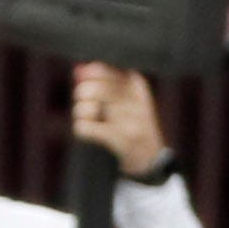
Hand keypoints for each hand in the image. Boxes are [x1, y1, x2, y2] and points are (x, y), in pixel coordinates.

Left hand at [71, 63, 166, 178]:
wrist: (150, 157)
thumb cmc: (131, 121)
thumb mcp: (125, 94)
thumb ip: (103, 79)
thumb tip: (78, 70)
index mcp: (136, 84)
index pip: (100, 70)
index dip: (88, 77)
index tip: (88, 84)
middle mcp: (134, 100)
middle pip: (92, 89)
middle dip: (82, 95)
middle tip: (89, 104)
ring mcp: (128, 122)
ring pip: (84, 108)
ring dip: (81, 113)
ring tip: (92, 119)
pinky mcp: (119, 140)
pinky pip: (84, 127)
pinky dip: (82, 129)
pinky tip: (91, 132)